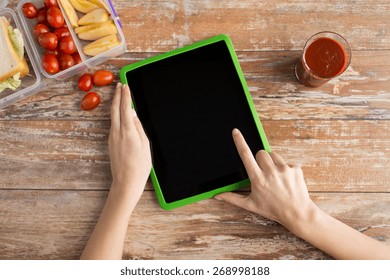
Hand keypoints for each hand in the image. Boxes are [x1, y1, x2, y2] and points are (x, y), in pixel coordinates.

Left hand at [108, 83, 151, 199]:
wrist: (126, 182)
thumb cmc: (139, 167)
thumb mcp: (145, 145)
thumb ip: (139, 128)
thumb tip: (133, 115)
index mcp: (128, 132)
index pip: (125, 108)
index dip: (125, 96)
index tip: (125, 86)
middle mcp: (117, 133)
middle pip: (115, 109)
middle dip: (117, 96)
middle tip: (119, 85)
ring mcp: (112, 138)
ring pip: (113, 116)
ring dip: (116, 104)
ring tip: (120, 96)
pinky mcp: (111, 142)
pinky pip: (114, 124)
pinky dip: (116, 115)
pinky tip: (121, 114)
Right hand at [215, 128, 316, 231]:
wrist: (297, 213)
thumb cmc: (273, 209)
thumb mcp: (250, 204)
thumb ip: (232, 198)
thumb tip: (217, 195)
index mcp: (258, 179)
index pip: (245, 155)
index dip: (239, 142)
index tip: (236, 132)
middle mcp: (270, 172)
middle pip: (260, 153)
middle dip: (260, 159)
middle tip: (263, 172)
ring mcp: (284, 169)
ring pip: (273, 155)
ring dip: (272, 162)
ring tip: (274, 177)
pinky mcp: (295, 169)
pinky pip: (286, 161)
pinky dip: (284, 168)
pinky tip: (285, 180)